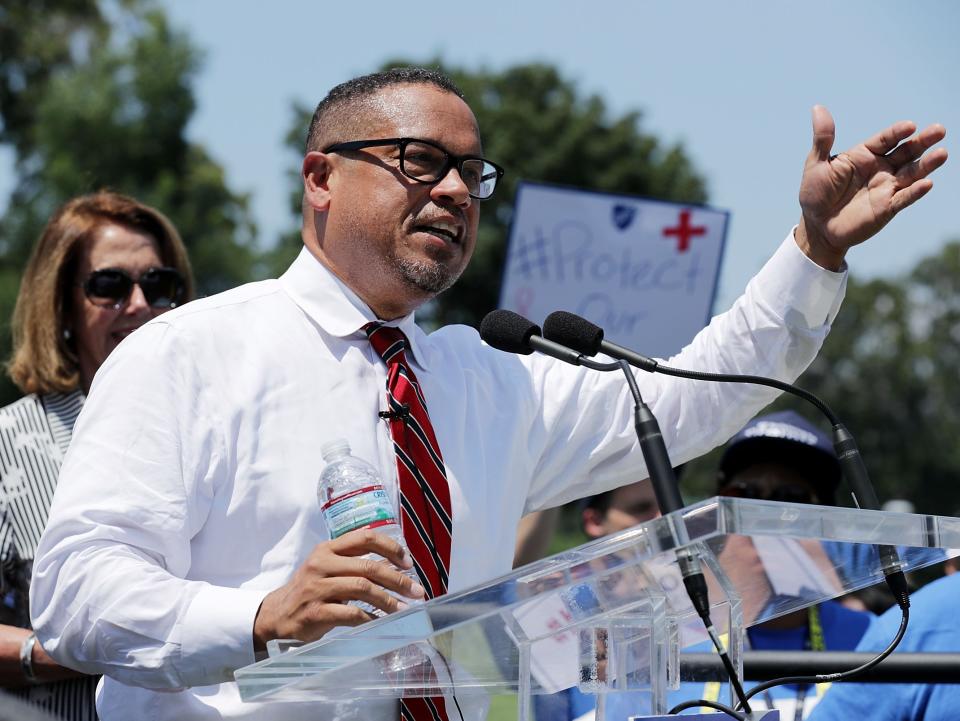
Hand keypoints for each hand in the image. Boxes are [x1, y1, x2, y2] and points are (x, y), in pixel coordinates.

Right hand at [252, 529, 425, 651]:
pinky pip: (351, 613)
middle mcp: (322, 563)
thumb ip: (356, 563)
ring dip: (388, 600)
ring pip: (362, 589)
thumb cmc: (311, 589)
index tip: (408, 563)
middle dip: (398, 579)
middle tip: (416, 591)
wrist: (277, 614)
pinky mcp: (315, 611)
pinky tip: (381, 622)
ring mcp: (317, 587)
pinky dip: (371, 618)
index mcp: (328, 548)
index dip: (391, 548)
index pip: (365, 537)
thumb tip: (396, 564)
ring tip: (404, 609)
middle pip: (368, 567)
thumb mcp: (330, 568)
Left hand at [796, 105, 946, 269]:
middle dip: (922, 142)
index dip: (898, 132)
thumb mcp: (817, 163)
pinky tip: (927, 183)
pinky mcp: (887, 208)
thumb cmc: (815, 193)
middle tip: (939, 130)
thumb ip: (823, 138)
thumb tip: (818, 107)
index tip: (910, 126)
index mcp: (865, 155)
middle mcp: (881, 168)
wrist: (816, 226)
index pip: (886, 139)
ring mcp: (886, 188)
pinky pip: (904, 198)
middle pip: (906, 152)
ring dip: (927, 164)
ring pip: (912, 173)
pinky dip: (915, 191)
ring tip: (942, 153)